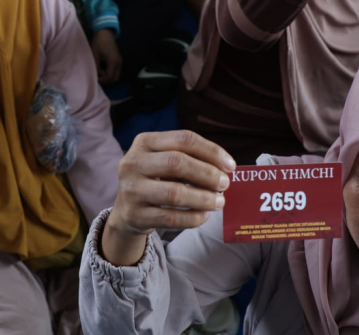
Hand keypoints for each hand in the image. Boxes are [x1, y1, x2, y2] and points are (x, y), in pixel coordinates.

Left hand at [90, 29, 121, 83]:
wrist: (105, 32)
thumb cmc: (99, 42)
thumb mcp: (95, 54)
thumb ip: (96, 66)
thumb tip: (94, 75)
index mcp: (113, 62)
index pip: (109, 77)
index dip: (102, 80)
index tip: (94, 77)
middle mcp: (118, 63)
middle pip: (115, 79)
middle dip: (106, 80)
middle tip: (97, 76)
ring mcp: (119, 61)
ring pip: (116, 75)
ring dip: (108, 77)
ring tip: (99, 72)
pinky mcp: (118, 60)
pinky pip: (116, 71)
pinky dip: (110, 73)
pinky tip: (102, 69)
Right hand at [102, 131, 234, 265]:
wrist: (127, 210)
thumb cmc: (155, 179)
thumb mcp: (164, 160)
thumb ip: (191, 159)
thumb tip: (225, 168)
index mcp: (144, 141)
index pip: (183, 139)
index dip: (211, 151)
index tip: (231, 166)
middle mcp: (133, 162)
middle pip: (176, 162)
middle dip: (207, 174)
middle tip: (225, 184)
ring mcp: (130, 190)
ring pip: (173, 193)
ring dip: (203, 198)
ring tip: (219, 202)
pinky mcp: (134, 215)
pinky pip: (170, 218)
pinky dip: (192, 218)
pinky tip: (204, 216)